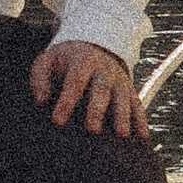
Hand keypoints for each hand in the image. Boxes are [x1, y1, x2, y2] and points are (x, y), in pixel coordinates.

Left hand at [30, 38, 146, 136]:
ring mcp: (119, 79)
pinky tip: (143, 136)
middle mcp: (104, 70)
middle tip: (92, 130)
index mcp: (82, 61)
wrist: (92, 45)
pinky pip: (137, 104)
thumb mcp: (47, 60)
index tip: (58, 121)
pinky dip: (141, 120)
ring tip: (122, 135)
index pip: (74, 82)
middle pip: (101, 89)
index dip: (66, 101)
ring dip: (123, 116)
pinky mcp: (129, 89)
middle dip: (97, 110)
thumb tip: (41, 100)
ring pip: (123, 97)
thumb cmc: (65, 61)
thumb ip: (40, 77)